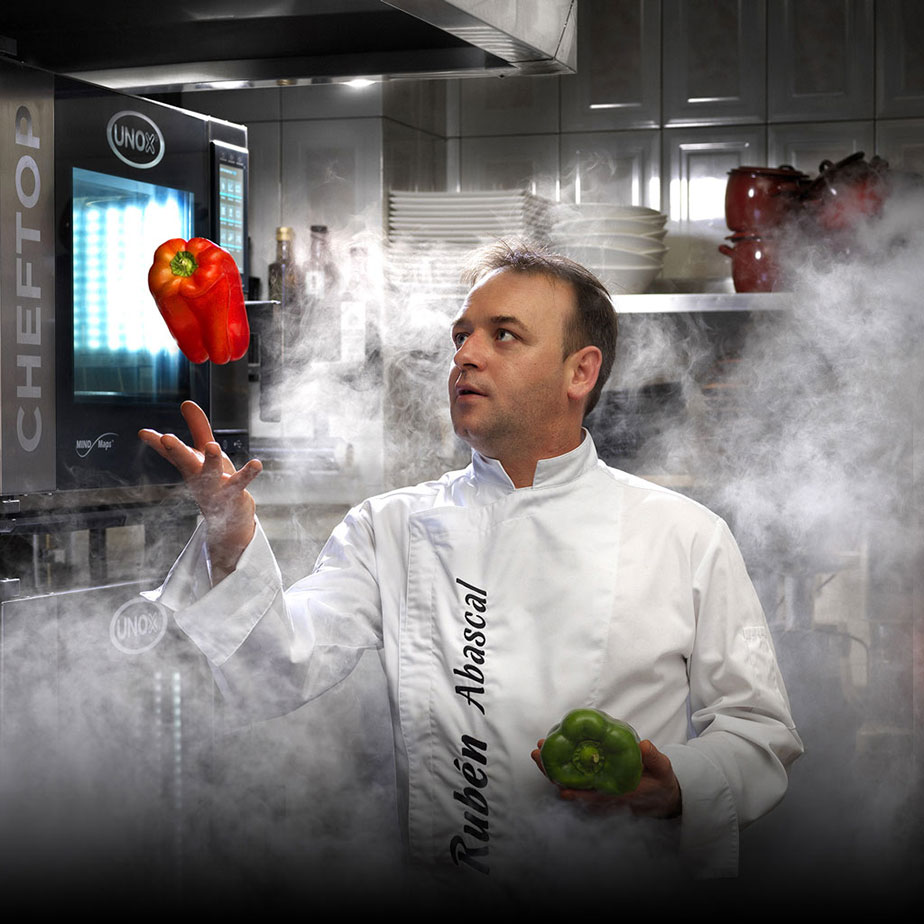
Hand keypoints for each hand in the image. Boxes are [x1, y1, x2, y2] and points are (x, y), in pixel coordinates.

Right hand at [138, 400, 261, 580]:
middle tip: (166, 438)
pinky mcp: (233, 494)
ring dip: (211, 461)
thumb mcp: (204, 453)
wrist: (228, 521)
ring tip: (212, 446)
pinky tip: (257, 464)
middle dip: (175, 450)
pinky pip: (241, 483)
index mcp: (189, 466)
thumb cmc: (214, 482)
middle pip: (184, 462)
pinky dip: (248, 474)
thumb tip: (186, 403)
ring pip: (211, 473)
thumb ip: (198, 428)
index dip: (157, 443)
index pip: (171, 453)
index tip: (144, 433)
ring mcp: (214, 487)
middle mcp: (198, 477)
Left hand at [531, 737, 681, 818]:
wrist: (661, 796)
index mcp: (619, 794)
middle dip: (553, 774)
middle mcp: (604, 796)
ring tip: (538, 750)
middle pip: (573, 788)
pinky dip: (561, 767)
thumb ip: (654, 758)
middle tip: (538, 754)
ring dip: (552, 769)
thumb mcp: (662, 769)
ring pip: (569, 783)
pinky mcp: (595, 785)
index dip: (578, 795)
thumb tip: (644, 744)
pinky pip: (573, 778)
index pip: (595, 797)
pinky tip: (551, 753)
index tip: (562, 789)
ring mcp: (597, 791)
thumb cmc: (660, 782)